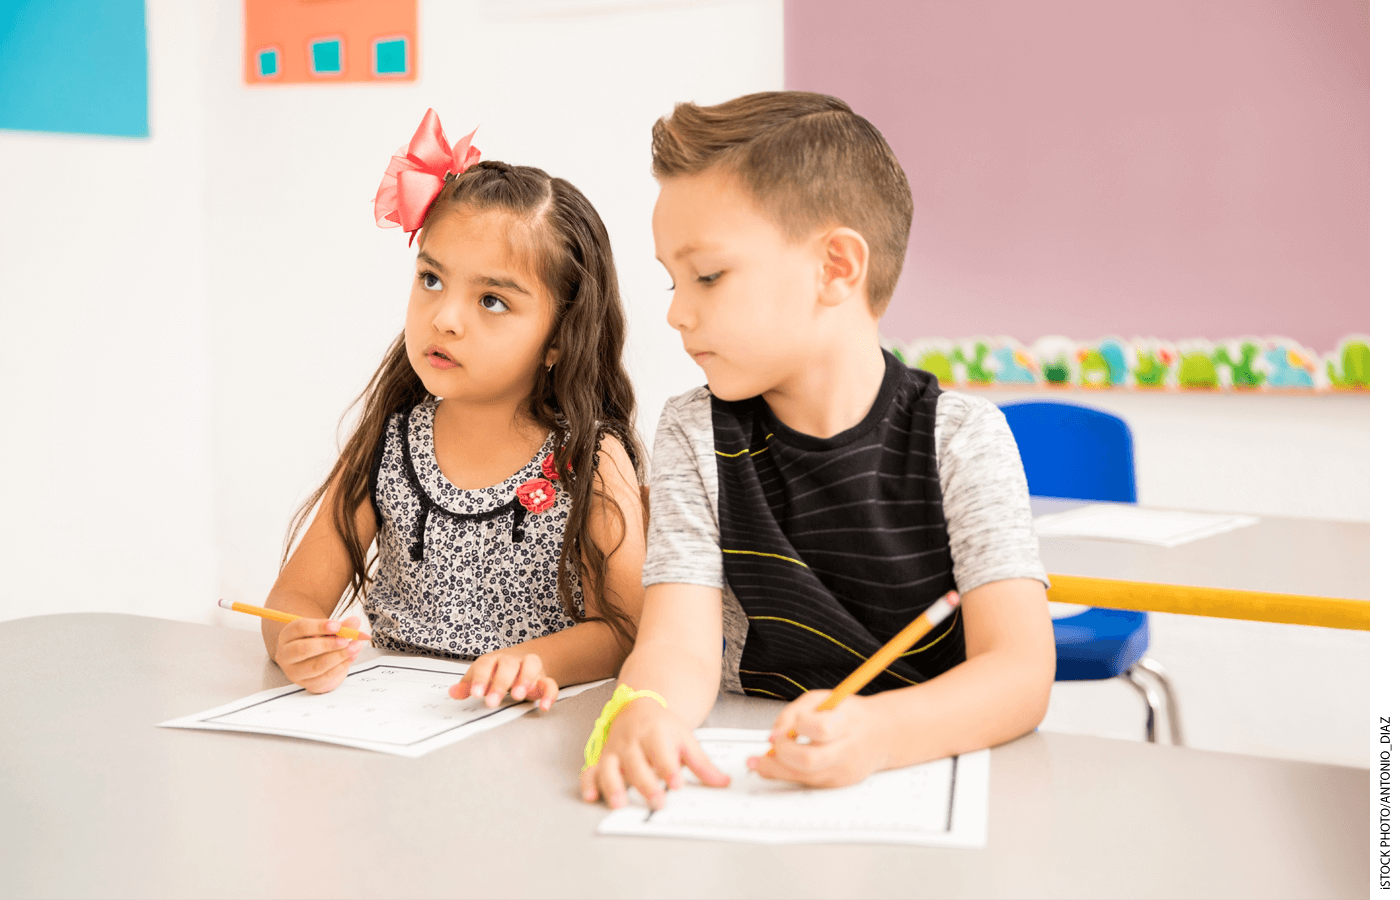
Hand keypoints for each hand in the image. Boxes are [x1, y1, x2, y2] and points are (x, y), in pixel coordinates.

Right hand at [273, 616, 365, 693]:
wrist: (314, 660)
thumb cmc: (318, 640)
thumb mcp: (326, 630)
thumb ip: (340, 626)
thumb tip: (355, 621)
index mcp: (287, 635)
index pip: (299, 628)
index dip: (319, 626)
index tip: (338, 625)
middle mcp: (286, 654)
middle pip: (302, 649)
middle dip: (327, 645)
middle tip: (345, 640)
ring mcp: (294, 671)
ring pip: (315, 666)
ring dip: (338, 656)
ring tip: (355, 647)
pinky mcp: (306, 683)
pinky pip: (324, 677)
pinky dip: (340, 666)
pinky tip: (352, 657)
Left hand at [450, 651, 557, 708]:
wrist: (523, 660)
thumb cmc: (497, 670)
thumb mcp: (481, 676)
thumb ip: (468, 685)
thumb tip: (453, 692)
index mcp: (494, 660)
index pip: (486, 664)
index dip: (480, 678)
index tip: (476, 694)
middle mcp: (513, 661)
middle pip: (508, 664)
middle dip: (501, 683)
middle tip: (492, 702)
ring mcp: (530, 668)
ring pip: (532, 665)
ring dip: (525, 679)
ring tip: (518, 696)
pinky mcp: (544, 679)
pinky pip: (550, 683)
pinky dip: (549, 694)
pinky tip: (543, 707)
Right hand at [580, 697, 729, 809]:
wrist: (638, 707)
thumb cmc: (663, 728)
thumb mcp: (686, 740)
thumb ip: (702, 764)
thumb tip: (723, 782)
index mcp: (655, 733)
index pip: (662, 752)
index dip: (669, 768)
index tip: (676, 783)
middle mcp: (632, 741)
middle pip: (637, 764)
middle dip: (646, 783)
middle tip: (657, 802)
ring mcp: (615, 751)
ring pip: (610, 768)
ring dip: (613, 786)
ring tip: (620, 804)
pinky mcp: (602, 759)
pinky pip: (590, 771)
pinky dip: (588, 784)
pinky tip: (592, 796)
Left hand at [747, 690, 889, 787]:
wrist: (880, 735)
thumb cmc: (849, 715)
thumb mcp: (823, 699)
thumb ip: (796, 712)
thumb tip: (775, 733)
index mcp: (847, 723)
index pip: (821, 729)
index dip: (794, 728)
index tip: (780, 728)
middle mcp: (847, 751)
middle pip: (809, 761)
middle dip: (781, 753)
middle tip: (771, 744)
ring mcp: (842, 771)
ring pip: (803, 778)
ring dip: (777, 768)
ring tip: (765, 757)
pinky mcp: (836, 784)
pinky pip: (806, 783)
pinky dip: (789, 773)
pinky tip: (783, 763)